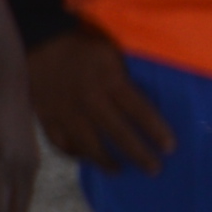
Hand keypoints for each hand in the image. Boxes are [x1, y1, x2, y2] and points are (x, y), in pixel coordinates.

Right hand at [21, 28, 165, 172]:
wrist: (40, 40)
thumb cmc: (84, 48)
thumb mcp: (112, 56)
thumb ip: (125, 80)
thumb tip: (144, 105)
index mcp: (110, 82)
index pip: (139, 111)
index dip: (156, 131)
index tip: (170, 148)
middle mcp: (89, 100)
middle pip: (118, 133)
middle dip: (138, 154)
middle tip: (154, 170)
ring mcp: (65, 111)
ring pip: (88, 144)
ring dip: (105, 161)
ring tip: (118, 170)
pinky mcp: (45, 116)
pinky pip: (59, 142)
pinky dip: (72, 153)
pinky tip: (84, 158)